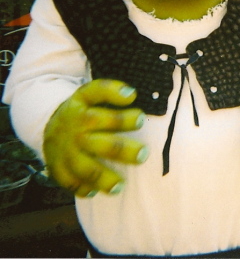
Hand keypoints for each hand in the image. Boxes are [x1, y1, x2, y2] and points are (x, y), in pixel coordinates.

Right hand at [43, 79, 148, 196]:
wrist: (50, 126)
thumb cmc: (84, 112)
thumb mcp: (92, 96)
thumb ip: (111, 92)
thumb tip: (131, 95)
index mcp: (83, 103)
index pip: (97, 93)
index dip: (114, 92)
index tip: (132, 96)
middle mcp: (75, 125)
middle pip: (99, 137)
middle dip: (123, 147)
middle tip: (143, 153)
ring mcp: (66, 148)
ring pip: (85, 166)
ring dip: (104, 177)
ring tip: (121, 184)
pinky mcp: (58, 167)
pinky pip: (70, 181)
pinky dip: (82, 188)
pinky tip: (94, 192)